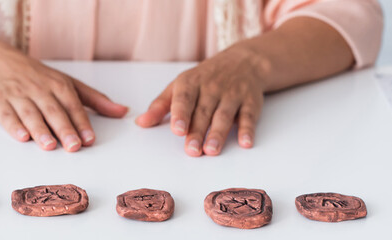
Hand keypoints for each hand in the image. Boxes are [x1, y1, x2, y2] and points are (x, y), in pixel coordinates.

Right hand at [0, 42, 127, 151]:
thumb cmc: (37, 77)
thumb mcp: (68, 83)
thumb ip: (95, 100)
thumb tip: (123, 111)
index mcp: (58, 85)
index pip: (73, 105)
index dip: (81, 123)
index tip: (90, 139)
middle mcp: (39, 90)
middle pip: (53, 111)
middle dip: (64, 129)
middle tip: (73, 147)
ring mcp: (18, 95)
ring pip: (30, 114)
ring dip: (40, 130)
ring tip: (49, 146)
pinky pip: (6, 115)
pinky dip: (13, 126)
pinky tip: (21, 137)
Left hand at [135, 44, 268, 155]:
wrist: (244, 61)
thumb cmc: (205, 78)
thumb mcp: (180, 86)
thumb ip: (160, 106)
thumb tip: (140, 123)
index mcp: (191, 83)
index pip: (184, 98)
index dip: (181, 114)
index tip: (177, 130)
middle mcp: (212, 88)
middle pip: (204, 112)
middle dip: (197, 132)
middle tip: (191, 151)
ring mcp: (232, 94)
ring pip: (225, 115)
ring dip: (218, 133)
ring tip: (211, 150)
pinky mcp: (250, 101)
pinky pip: (249, 116)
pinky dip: (248, 129)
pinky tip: (246, 143)